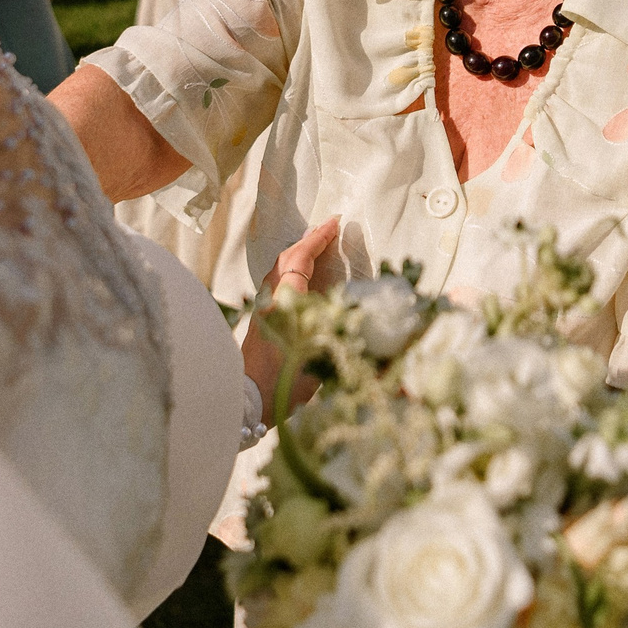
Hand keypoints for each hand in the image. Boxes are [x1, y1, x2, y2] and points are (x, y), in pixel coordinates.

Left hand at [244, 218, 343, 411]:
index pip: (300, 257)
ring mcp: (262, 309)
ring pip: (279, 272)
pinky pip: (277, 286)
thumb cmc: (284, 381)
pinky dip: (292, 274)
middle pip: (286, 259)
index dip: (318, 238)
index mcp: (285, 299)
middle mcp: (270, 298)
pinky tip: (305, 285)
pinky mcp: (260, 323)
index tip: (334, 223)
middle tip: (329, 233)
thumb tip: (380, 334)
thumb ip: (349, 341)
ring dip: (299, 258)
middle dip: (308, 242)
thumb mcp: (322, 360)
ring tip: (319, 254)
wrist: (246, 404)